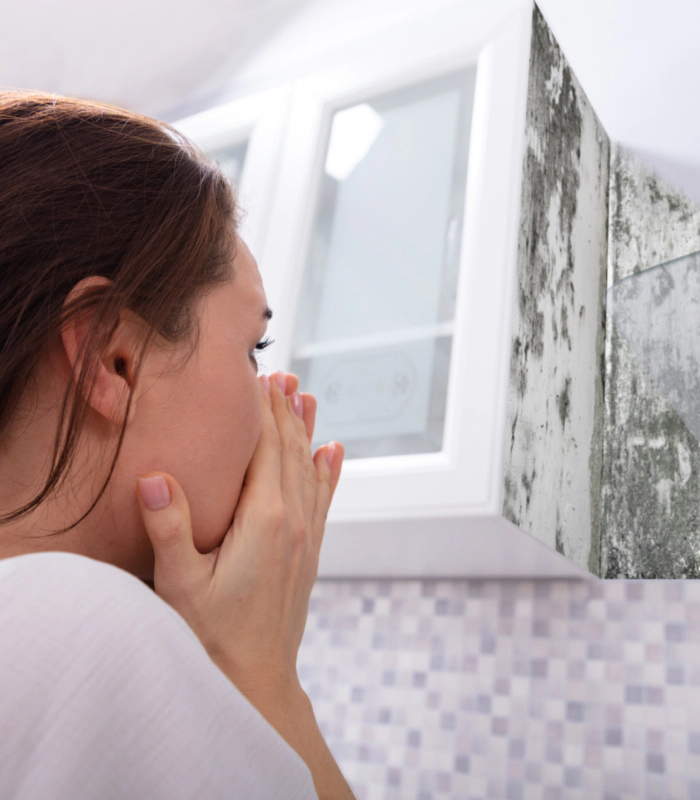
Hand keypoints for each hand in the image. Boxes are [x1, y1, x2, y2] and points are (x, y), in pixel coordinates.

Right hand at [135, 371, 343, 702]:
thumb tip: (153, 475)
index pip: (265, 450)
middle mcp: (293, 521)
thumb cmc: (211, 636)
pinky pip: (322, 498)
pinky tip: (332, 452)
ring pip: (309, 468)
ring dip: (307, 431)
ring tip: (308, 397)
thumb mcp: (180, 585)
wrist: (256, 682)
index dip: (262, 412)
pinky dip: (327, 470)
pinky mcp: (308, 553)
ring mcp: (306, 536)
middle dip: (285, 411)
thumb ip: (169, 528)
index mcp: (264, 520)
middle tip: (283, 375)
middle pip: (290, 451)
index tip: (261, 377)